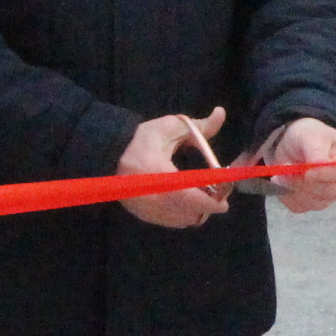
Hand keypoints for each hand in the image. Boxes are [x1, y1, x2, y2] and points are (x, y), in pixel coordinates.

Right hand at [116, 105, 227, 228]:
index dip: (206, 201)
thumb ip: (200, 126)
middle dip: (207, 206)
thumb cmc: (144, 139)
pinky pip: (172, 222)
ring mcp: (144, 209)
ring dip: (197, 211)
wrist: (111, 153)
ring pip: (182, 220)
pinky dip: (185, 214)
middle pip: (186, 212)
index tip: (224, 202)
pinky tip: (187, 201)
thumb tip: (221, 113)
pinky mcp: (143, 216)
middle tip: (217, 194)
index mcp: (154, 171)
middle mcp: (147, 195)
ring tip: (201, 195)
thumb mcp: (171, 127)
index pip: (184, 194)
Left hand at [250, 116, 335, 212]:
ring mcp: (330, 195)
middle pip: (329, 192)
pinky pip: (301, 207)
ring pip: (314, 202)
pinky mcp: (313, 203)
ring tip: (283, 173)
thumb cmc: (308, 136)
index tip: (308, 172)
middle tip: (288, 169)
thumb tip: (319, 163)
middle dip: (305, 182)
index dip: (327, 175)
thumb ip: (316, 149)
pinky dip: (288, 196)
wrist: (291, 145)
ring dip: (294, 188)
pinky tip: (285, 182)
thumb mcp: (311, 135)